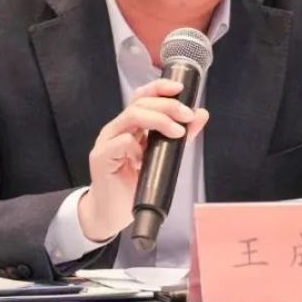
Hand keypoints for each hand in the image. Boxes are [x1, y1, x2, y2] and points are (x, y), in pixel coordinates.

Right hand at [77, 77, 208, 241]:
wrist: (112, 212)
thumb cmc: (134, 184)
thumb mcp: (163, 157)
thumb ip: (180, 135)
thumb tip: (200, 114)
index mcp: (130, 125)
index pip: (143, 97)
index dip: (160, 88)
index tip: (181, 89)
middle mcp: (117, 128)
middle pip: (140, 103)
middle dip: (167, 106)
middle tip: (186, 116)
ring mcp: (107, 141)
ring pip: (131, 116)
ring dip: (158, 120)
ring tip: (176, 132)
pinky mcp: (101, 157)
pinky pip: (122, 142)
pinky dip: (138, 147)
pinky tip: (144, 160)